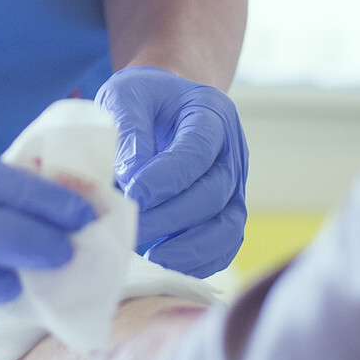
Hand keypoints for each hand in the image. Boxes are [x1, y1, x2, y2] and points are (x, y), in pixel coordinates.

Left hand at [95, 66, 247, 277]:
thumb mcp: (126, 96)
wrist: (162, 105)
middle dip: (172, 216)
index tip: (134, 193)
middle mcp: (231, 150)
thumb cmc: (140, 100)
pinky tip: (166, 263)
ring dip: (191, 246)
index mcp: (210, 112)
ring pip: (228, 224)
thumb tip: (131, 178)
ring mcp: (234, 184)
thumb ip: (128, 130)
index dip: (169, 177)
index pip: (198, 150)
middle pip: (215, 191)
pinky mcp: (227, 211)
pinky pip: (226, 244)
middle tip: (132, 229)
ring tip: (152, 256)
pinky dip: (201, 261)